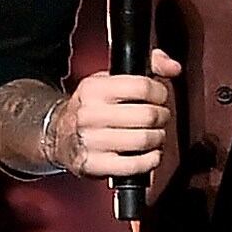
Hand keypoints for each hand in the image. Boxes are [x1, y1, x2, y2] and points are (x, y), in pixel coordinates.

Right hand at [56, 49, 181, 178]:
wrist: (58, 134)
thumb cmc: (92, 107)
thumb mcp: (111, 79)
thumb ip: (148, 66)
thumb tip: (174, 68)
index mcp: (94, 89)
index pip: (142, 86)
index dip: (159, 92)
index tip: (160, 97)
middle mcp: (90, 114)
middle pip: (147, 115)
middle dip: (161, 117)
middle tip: (159, 118)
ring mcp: (91, 141)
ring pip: (144, 140)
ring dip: (158, 139)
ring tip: (154, 135)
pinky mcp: (94, 165)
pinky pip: (134, 165)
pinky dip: (150, 161)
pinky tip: (150, 154)